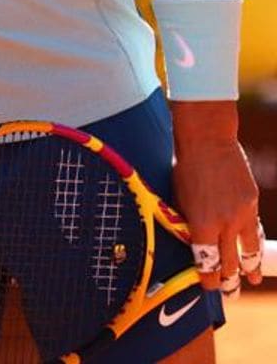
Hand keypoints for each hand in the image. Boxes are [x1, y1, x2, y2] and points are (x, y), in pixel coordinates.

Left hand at [170, 101, 262, 296]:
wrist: (207, 139)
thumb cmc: (185, 167)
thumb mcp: (178, 197)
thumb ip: (186, 222)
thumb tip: (190, 241)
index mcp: (201, 224)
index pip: (206, 263)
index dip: (207, 278)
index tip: (207, 286)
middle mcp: (224, 223)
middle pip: (229, 263)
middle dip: (228, 281)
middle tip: (228, 293)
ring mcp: (242, 214)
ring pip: (248, 252)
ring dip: (250, 269)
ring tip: (252, 280)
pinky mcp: (252, 203)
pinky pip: (254, 229)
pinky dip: (253, 243)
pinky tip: (254, 253)